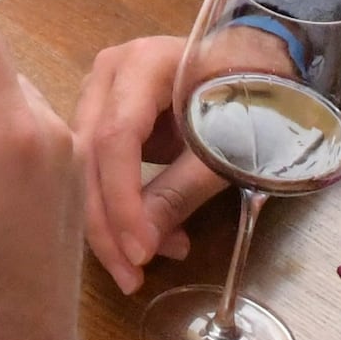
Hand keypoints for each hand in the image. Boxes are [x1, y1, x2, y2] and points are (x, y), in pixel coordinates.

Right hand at [71, 32, 231, 294]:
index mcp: (141, 64)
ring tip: (145, 264)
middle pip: (89, 156)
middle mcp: (107, 75)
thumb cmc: (248, 94)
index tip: (140, 252)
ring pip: (85, 169)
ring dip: (110, 223)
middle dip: (106, 223)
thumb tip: (145, 247)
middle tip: (130, 276)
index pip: (114, 138)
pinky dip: (121, 211)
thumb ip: (181, 190)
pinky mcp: (103, 121)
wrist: (255, 63)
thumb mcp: (224, 144)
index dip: (123, 200)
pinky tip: (151, 240)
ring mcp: (100, 96)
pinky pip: (99, 170)